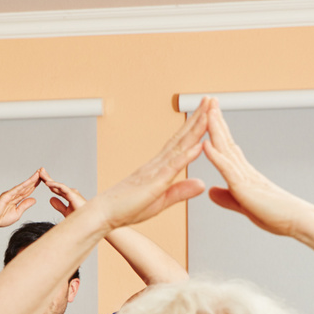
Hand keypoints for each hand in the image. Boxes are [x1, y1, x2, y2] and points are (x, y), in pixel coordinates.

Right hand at [0, 170, 42, 227]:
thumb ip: (25, 206)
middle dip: (35, 178)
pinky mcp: (6, 196)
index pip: (28, 190)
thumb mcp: (17, 213)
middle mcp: (14, 194)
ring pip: (23, 186)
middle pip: (27, 186)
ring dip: (31, 179)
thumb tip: (34, 199)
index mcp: (17, 199)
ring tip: (39, 172)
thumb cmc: (1, 218)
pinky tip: (30, 181)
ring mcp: (10, 194)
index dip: (35, 184)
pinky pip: (17, 190)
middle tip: (43, 170)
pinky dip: (24, 185)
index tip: (44, 179)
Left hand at [41, 172, 85, 216]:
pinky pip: (62, 188)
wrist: (88, 222)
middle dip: (47, 177)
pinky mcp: (73, 194)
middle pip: (56, 184)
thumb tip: (51, 199)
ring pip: (58, 184)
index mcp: (68, 195)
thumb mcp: (66, 211)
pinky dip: (54, 185)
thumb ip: (59, 205)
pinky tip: (47, 183)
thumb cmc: (80, 217)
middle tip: (39, 171)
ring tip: (41, 174)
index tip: (40, 178)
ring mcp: (72, 192)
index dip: (48, 183)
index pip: (56, 188)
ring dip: (49, 179)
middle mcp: (70, 192)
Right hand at [89, 98, 209, 230]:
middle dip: (198, 118)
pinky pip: (172, 168)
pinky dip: (186, 156)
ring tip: (209, 112)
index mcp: (159, 167)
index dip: (195, 128)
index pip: (181, 143)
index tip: (207, 113)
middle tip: (210, 100)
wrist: (103, 214)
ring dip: (196, 129)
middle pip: (182, 137)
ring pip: (179, 146)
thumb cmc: (126, 209)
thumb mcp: (161, 201)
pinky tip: (198, 145)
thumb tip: (201, 183)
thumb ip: (180, 191)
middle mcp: (157, 163)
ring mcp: (155, 171)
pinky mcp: (154, 184)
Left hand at [203, 98, 309, 236]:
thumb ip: (227, 198)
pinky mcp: (245, 187)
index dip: (218, 131)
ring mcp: (245, 177)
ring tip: (207, 111)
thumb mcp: (244, 206)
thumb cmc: (277, 215)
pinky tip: (206, 144)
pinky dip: (216, 156)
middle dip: (216, 121)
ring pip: (226, 149)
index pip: (228, 148)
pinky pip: (228, 169)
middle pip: (227, 141)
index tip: (210, 116)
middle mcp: (245, 171)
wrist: (298, 222)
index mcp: (245, 174)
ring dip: (215, 130)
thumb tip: (212, 191)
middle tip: (209, 101)